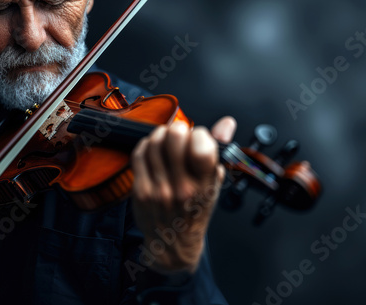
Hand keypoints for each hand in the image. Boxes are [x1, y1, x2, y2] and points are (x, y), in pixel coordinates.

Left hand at [131, 116, 236, 272]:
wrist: (173, 242)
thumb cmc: (195, 210)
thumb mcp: (213, 183)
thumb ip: (219, 150)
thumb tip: (226, 123)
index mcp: (204, 185)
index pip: (201, 147)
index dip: (199, 134)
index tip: (198, 137)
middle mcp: (182, 188)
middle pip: (174, 138)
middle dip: (178, 129)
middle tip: (179, 133)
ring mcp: (159, 189)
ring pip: (154, 143)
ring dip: (160, 134)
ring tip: (165, 138)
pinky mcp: (141, 190)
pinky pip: (139, 155)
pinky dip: (146, 145)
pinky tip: (152, 149)